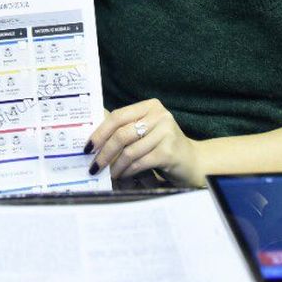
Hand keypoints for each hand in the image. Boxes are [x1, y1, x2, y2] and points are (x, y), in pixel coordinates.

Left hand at [86, 99, 203, 187]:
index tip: (87, 147)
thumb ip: (126, 129)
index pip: (118, 116)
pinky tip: (122, 176)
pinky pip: (139, 162)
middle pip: (122, 133)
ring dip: (115, 165)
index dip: (100, 132)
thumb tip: (94, 140)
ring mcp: (166, 133)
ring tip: (108, 173)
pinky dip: (127, 171)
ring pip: (129, 150)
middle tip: (94, 165)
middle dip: (104, 151)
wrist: (194, 162)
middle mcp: (160, 116)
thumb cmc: (163, 147)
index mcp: (150, 106)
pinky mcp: (169, 152)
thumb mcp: (146, 131)